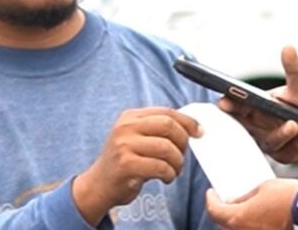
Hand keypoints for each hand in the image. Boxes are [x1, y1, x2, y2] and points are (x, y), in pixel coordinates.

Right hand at [72, 107, 200, 224]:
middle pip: (168, 126)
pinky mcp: (126, 165)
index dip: (187, 121)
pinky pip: (160, 167)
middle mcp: (126, 127)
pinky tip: (166, 178)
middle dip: (183, 141)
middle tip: (183, 155)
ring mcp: (124, 145)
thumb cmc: (124, 162)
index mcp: (130, 116)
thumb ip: (157, 129)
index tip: (199, 131)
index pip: (167, 112)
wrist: (98, 186)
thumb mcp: (135, 138)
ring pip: (166, 147)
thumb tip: (191, 127)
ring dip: (177, 162)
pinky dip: (169, 174)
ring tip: (174, 170)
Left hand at [205, 179, 297, 229]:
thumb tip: (236, 200)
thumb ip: (246, 196)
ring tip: (243, 208)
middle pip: (224, 223)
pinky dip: (250, 225)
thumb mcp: (264, 187)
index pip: (214, 210)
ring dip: (237, 220)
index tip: (211, 193)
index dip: (210, 200)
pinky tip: (257, 217)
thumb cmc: (290, 198)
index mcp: (238, 217)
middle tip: (226, 199)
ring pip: (238, 229)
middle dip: (223, 211)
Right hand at [218, 46, 297, 163]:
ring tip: (297, 123)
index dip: (229, 106)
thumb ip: (294, 69)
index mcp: (257, 108)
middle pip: (249, 129)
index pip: (238, 107)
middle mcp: (261, 127)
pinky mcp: (288, 155)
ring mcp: (273, 143)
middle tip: (261, 115)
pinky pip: (295, 148)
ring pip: (273, 141)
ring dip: (284, 132)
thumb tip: (289, 48)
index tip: (224, 103)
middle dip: (252, 126)